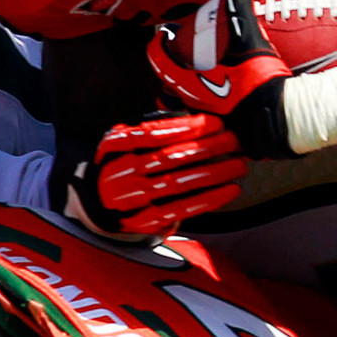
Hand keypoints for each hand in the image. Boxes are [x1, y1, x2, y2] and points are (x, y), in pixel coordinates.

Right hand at [63, 114, 247, 237]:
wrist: (97, 204)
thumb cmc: (120, 165)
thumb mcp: (122, 140)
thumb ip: (148, 129)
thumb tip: (188, 116)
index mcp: (117, 147)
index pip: (153, 134)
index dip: (186, 128)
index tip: (215, 122)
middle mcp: (123, 172)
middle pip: (169, 158)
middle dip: (206, 147)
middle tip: (234, 140)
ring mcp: (135, 198)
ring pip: (178, 183)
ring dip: (213, 174)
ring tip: (239, 165)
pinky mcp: (147, 219)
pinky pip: (182, 209)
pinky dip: (209, 199)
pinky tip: (230, 190)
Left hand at [147, 0, 295, 159]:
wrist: (276, 109)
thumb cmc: (256, 77)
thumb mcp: (248, 38)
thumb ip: (241, 11)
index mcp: (188, 77)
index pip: (159, 59)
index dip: (157, 44)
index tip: (164, 33)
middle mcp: (191, 96)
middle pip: (167, 77)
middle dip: (170, 61)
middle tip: (181, 46)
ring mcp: (204, 109)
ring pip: (183, 92)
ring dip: (185, 77)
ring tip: (198, 63)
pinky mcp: (220, 117)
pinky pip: (201, 102)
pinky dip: (204, 90)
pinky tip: (220, 80)